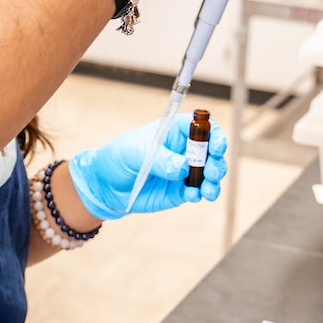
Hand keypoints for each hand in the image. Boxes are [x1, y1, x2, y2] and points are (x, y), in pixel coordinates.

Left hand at [68, 113, 226, 220]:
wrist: (105, 186)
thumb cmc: (118, 158)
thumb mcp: (135, 153)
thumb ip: (160, 159)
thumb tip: (183, 167)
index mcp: (173, 132)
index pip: (202, 127)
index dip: (214, 134)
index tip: (216, 147)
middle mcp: (183, 150)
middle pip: (212, 152)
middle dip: (217, 162)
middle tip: (212, 173)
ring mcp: (183, 171)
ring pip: (209, 174)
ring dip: (214, 181)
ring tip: (208, 190)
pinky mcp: (179, 191)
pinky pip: (197, 192)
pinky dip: (199, 194)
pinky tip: (192, 196)